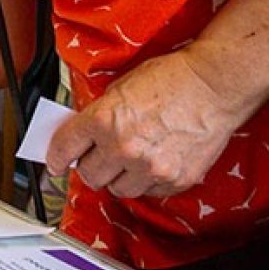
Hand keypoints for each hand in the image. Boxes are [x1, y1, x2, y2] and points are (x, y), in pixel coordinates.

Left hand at [46, 50, 246, 199]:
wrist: (214, 84)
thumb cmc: (172, 78)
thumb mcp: (121, 87)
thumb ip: (100, 113)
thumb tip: (84, 134)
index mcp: (105, 119)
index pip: (65, 147)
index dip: (55, 158)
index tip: (54, 164)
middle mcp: (124, 147)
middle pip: (89, 175)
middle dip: (90, 166)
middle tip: (97, 157)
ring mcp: (150, 167)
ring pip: (118, 190)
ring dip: (118, 177)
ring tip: (128, 160)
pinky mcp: (174, 180)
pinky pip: (148, 192)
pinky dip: (146, 181)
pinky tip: (152, 162)